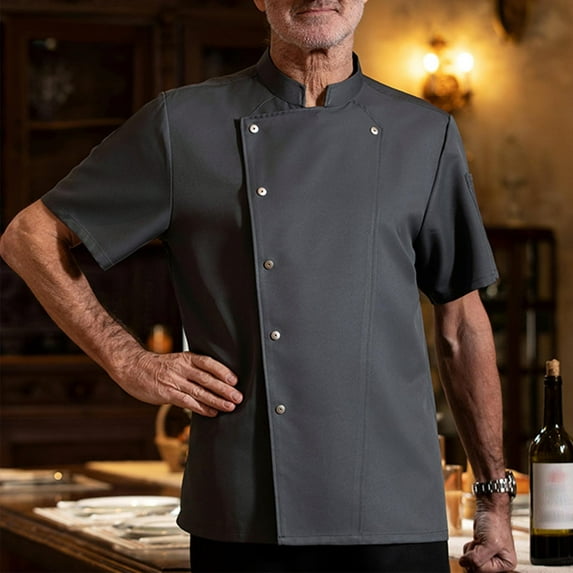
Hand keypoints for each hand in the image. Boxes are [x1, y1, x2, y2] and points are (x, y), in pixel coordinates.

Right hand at [115, 349, 241, 416]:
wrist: (132, 367)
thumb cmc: (157, 366)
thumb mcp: (176, 361)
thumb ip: (192, 369)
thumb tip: (214, 380)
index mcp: (186, 358)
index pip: (208, 363)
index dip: (223, 371)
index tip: (235, 380)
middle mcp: (181, 368)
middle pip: (207, 379)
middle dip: (224, 389)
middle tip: (238, 397)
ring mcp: (174, 381)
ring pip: (199, 392)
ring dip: (216, 400)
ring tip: (230, 407)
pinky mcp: (166, 394)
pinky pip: (187, 402)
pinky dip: (201, 408)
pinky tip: (212, 413)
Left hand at [459, 498, 516, 571]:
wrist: (490, 510)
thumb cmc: (496, 523)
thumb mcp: (489, 544)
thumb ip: (478, 558)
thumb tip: (464, 563)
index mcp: (506, 565)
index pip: (484, 571)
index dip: (477, 561)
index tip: (480, 549)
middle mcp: (498, 562)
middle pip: (477, 569)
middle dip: (473, 556)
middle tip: (480, 545)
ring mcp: (488, 556)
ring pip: (471, 562)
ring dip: (470, 551)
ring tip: (479, 541)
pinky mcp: (481, 550)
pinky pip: (469, 555)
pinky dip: (469, 548)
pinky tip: (476, 540)